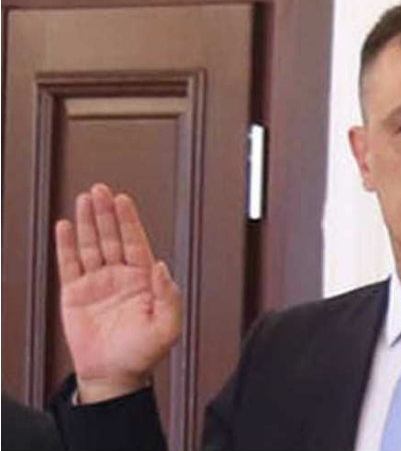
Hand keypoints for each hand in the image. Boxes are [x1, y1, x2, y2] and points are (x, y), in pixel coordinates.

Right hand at [55, 183, 181, 402]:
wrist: (114, 375)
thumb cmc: (144, 352)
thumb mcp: (168, 327)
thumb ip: (170, 296)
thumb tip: (162, 266)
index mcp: (143, 279)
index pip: (135, 242)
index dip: (128, 221)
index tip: (122, 200)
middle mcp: (120, 276)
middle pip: (111, 237)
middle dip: (106, 213)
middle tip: (100, 190)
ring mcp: (97, 283)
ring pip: (91, 245)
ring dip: (88, 222)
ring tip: (84, 199)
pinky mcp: (74, 294)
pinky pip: (69, 265)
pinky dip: (66, 245)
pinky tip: (65, 226)